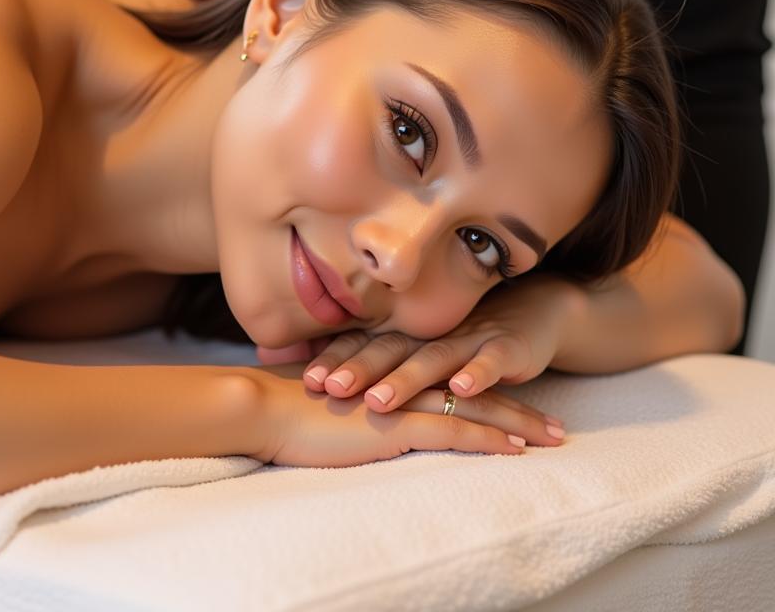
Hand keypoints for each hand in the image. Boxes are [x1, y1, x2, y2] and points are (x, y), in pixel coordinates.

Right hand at [250, 363, 542, 466]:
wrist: (267, 407)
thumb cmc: (289, 407)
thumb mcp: (333, 401)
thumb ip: (355, 399)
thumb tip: (362, 410)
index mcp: (395, 373)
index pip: (452, 380)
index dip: (487, 390)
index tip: (518, 402)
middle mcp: (407, 380)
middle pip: (476, 390)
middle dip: (520, 409)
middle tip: (556, 425)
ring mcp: (406, 399)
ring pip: (476, 407)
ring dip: (519, 423)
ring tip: (555, 437)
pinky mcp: (399, 422)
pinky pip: (455, 429)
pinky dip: (488, 438)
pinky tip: (516, 449)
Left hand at [298, 277, 579, 433]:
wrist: (533, 314)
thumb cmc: (466, 340)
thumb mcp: (422, 351)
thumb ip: (382, 364)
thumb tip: (323, 376)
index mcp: (409, 334)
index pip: (365, 345)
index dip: (337, 360)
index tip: (306, 379)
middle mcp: (433, 334)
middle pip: (390, 350)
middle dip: (358, 369)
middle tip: (328, 389)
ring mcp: (469, 339)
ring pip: (433, 358)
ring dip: (406, 379)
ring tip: (378, 401)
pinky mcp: (506, 349)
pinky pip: (490, 363)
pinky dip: (476, 374)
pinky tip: (460, 389)